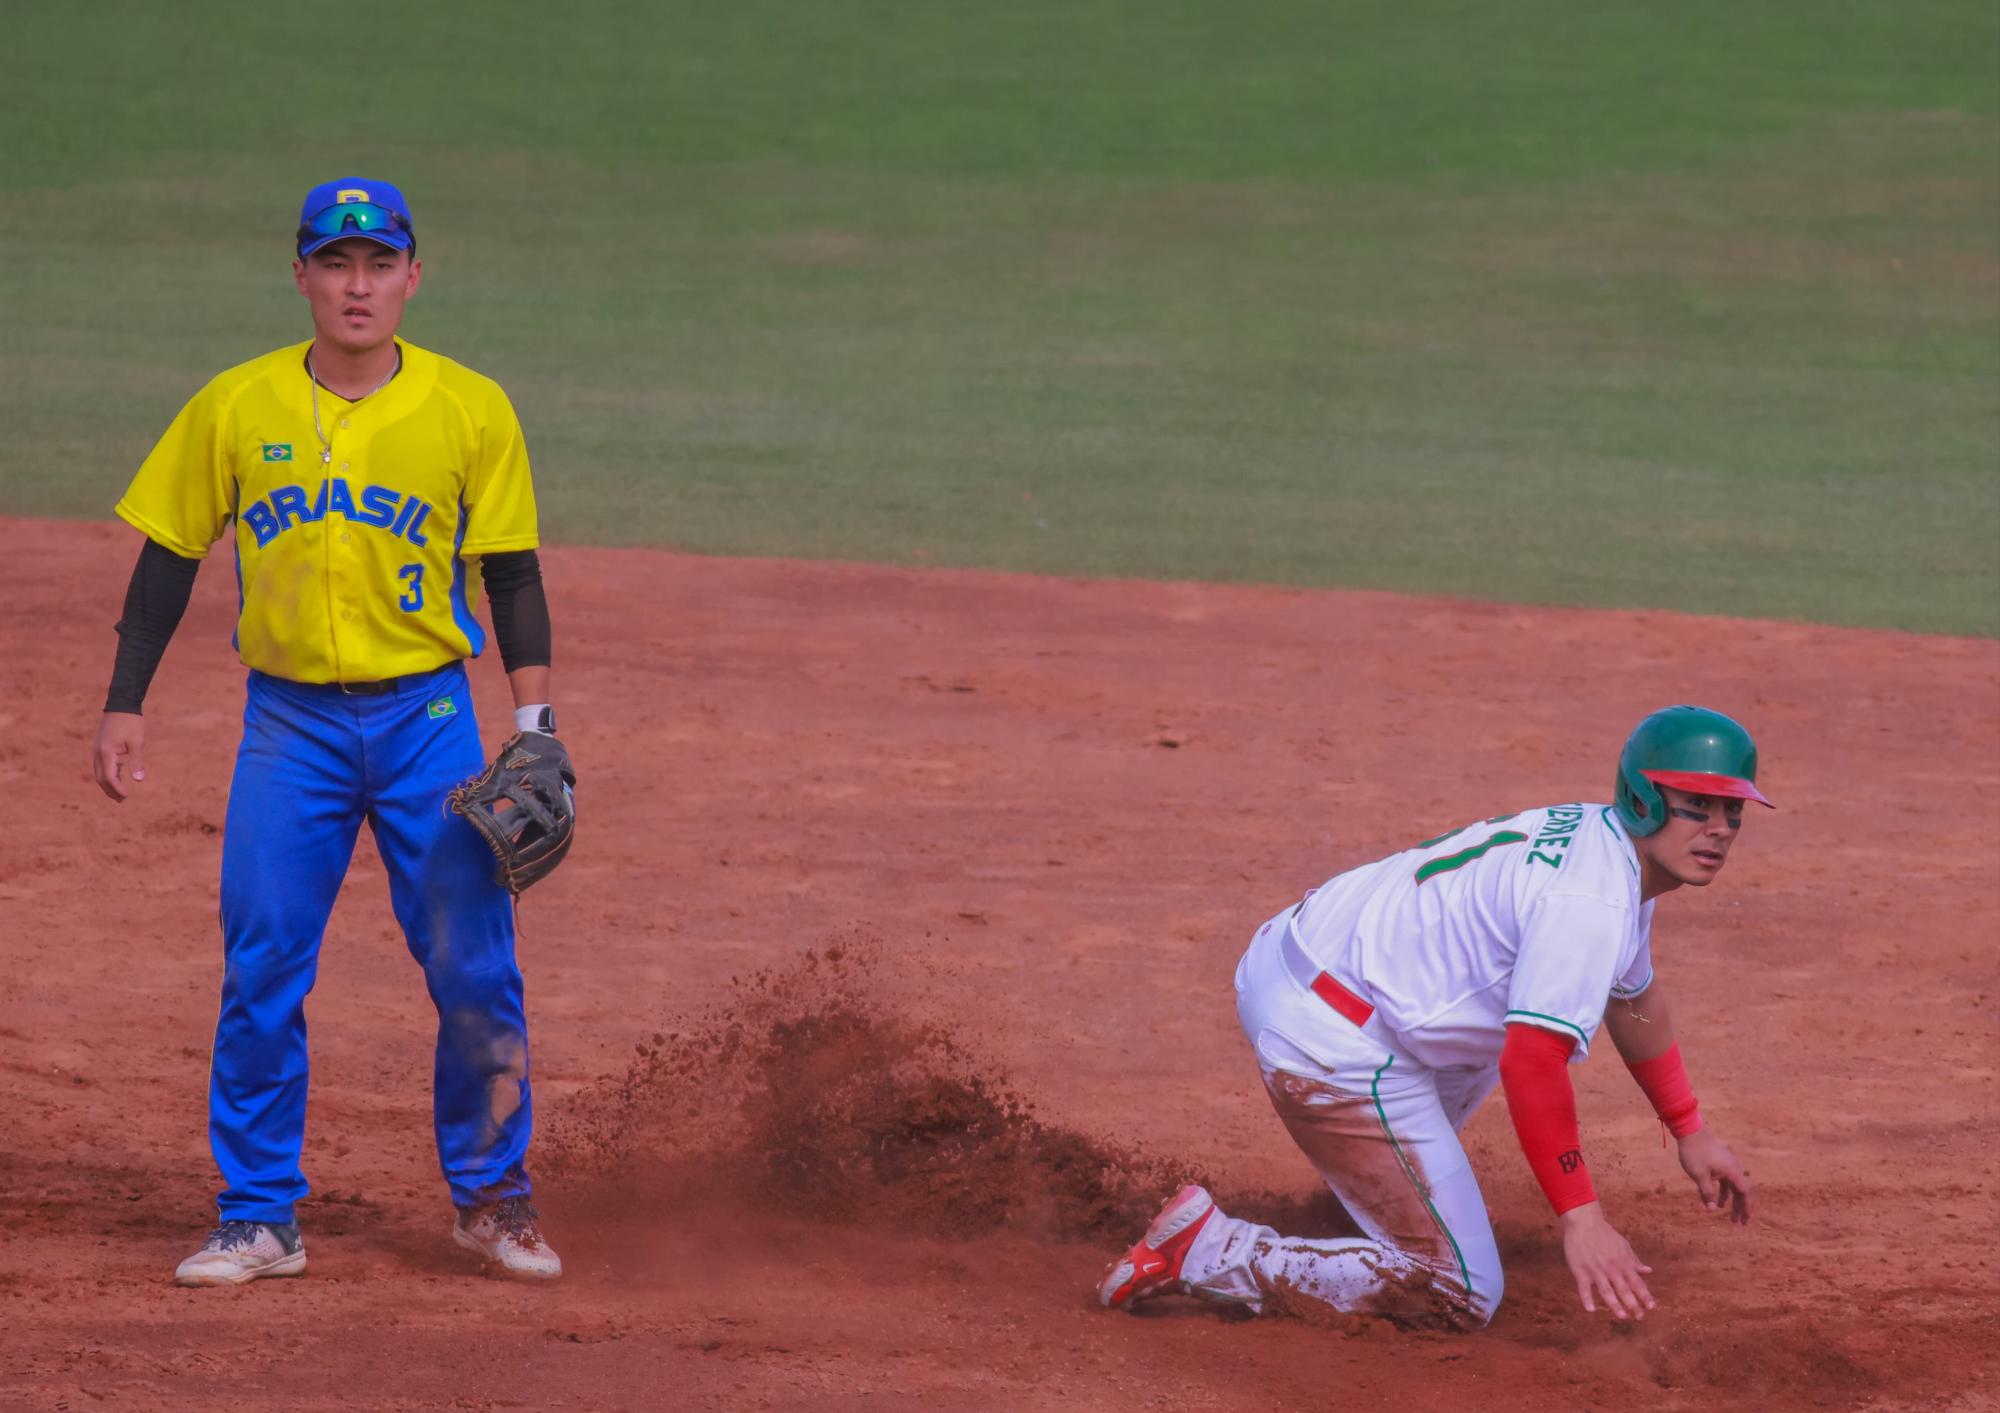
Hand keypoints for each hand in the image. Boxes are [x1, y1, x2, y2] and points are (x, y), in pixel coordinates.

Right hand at [93, 712, 146, 801]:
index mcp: (106, 752)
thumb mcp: (137, 741)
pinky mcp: (100, 746)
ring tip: (119, 792)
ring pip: (99, 772)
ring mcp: (97, 749)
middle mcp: (97, 753)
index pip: (108, 777)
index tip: (126, 796)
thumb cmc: (131, 722)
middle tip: (122, 800)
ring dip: (108, 783)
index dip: (117, 788)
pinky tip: (119, 775)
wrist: (121, 703)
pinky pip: (101, 764)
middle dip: (110, 790)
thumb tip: (139, 780)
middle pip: (100, 778)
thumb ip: (137, 760)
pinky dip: (108, 773)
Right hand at [1559, 1202, 1654, 1319]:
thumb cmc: (1604, 1234)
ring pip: (1607, 1291)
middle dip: (1633, 1305)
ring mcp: (1596, 1270)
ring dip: (1615, 1305)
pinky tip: (1591, 1309)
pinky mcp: (1580, 1271)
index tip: (1651, 1308)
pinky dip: (1587, 1299)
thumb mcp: (1623, 1246)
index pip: (1637, 1283)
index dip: (1645, 1296)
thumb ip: (1634, 1261)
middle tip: (1639, 1317)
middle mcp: (1611, 1268)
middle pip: (1624, 1290)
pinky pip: (1584, 1288)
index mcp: (1623, 1263)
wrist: (1584, 1222)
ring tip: (1622, 1316)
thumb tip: (1649, 1271)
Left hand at [1677, 1127, 1753, 1223]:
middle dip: (1741, 1208)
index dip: (1747, 1207)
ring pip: (1734, 1187)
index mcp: (1733, 1171)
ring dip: (1733, 1201)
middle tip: (1740, 1223)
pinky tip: (1719, 1202)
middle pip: (1742, 1191)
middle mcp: (1734, 1168)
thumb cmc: (1695, 1152)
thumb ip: (1707, 1193)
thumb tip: (1712, 1210)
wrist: (1690, 1130)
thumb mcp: (1699, 1175)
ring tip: (1730, 1216)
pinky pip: (1727, 1181)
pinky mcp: (1721, 1162)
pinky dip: (1725, 1192)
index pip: (1745, 1192)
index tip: (1747, 1220)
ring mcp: (1728, 1165)